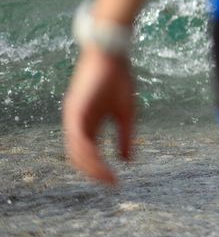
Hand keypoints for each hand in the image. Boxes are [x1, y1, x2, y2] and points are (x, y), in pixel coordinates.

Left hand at [62, 47, 136, 184]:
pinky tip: (98, 160)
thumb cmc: (119, 78)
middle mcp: (77, 124)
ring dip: (91, 166)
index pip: (90, 153)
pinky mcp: (73, 110)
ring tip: (106, 176)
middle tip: (110, 183)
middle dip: (94, 172)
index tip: (116, 181)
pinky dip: (86, 152)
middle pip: (79, 156)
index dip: (101, 168)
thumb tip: (128, 161)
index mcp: (89, 124)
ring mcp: (73, 118)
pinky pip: (77, 138)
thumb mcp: (126, 112)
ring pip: (76, 151)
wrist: (112, 53)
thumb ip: (125, 136)